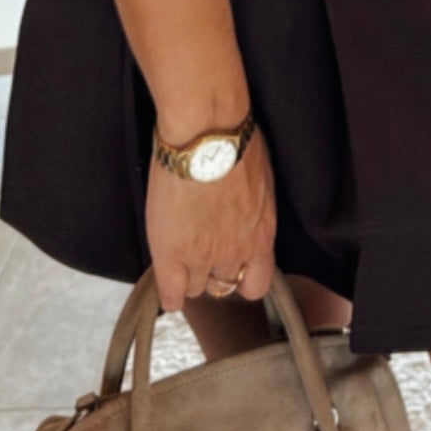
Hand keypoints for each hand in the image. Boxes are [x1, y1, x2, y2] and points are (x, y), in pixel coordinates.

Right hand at [145, 123, 277, 312]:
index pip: (257, 284)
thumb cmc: (236, 144)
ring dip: (190, 275)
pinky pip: (172, 293)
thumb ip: (253, 212)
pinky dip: (170, 294)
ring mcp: (202, 256)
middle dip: (213, 270)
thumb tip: (244, 213)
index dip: (241, 277)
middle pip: (223, 285)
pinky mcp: (172, 253)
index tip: (232, 266)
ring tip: (182, 254)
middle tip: (202, 250)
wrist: (207, 136)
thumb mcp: (260, 184)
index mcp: (261, 236)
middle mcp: (235, 253)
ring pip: (196, 288)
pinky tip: (169, 287)